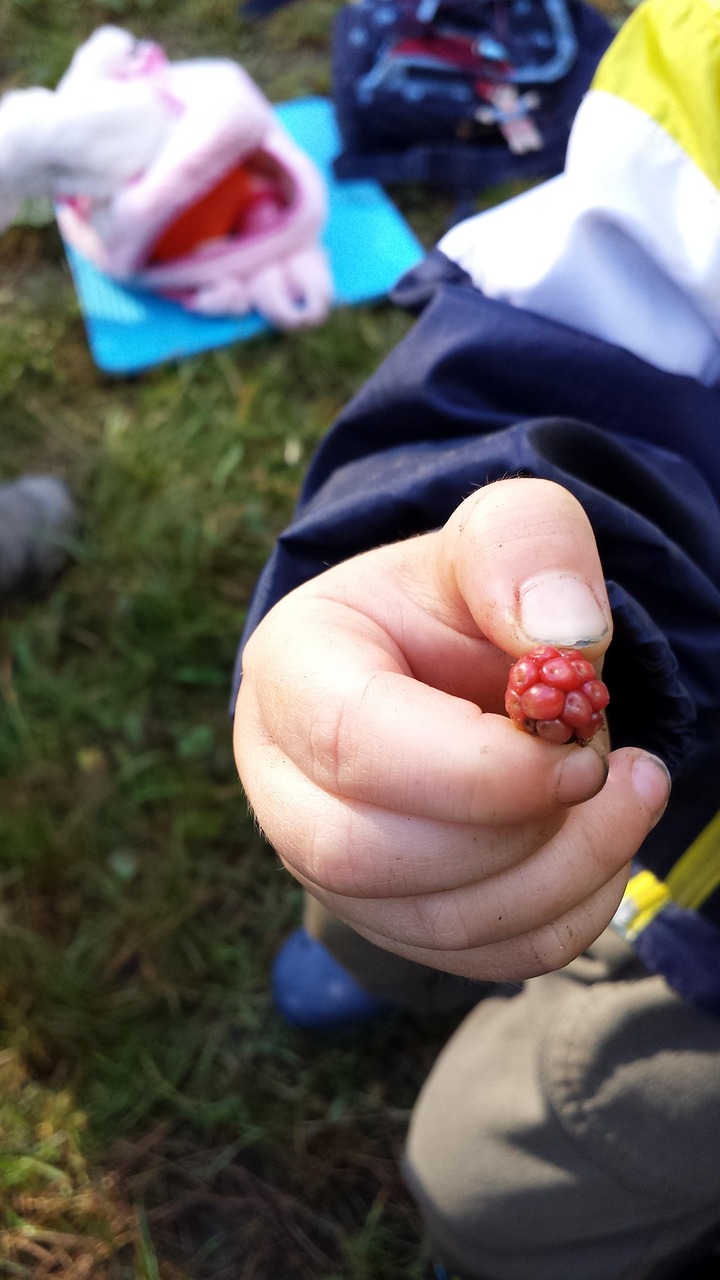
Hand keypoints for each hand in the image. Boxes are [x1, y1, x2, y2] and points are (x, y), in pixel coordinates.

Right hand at [234, 478, 670, 981]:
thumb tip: (565, 639)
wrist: (449, 657)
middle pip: (369, 855)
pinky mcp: (386, 914)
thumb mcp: (502, 530)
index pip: (349, 742)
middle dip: (519, 830)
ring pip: (430, 922)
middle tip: (616, 768)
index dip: (476, 769)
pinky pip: (476, 959)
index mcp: (292, 669)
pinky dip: (564, 917)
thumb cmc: (466, 594)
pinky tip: (597, 842)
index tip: (580, 755)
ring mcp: (324, 861)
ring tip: (627, 790)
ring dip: (561, 874)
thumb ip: (528, 549)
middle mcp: (283, 779)